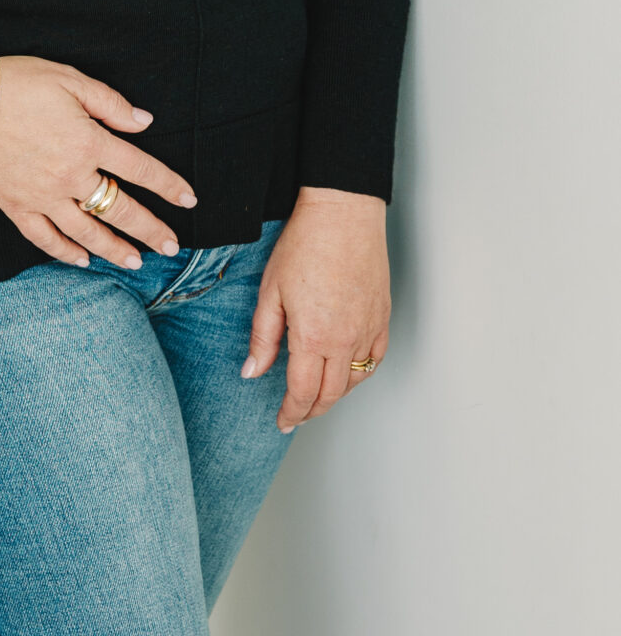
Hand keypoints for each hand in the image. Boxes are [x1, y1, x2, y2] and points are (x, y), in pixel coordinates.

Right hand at [0, 53, 194, 270]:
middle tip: (171, 247)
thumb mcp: (67, 79)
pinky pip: (45, 238)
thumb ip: (109, 103)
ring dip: (115, 248)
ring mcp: (43, 196)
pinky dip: (65, 251)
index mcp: (89, 142)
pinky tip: (82, 259)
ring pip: (87, 231)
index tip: (189, 199)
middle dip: (150, 229)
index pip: (141, 169)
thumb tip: (143, 122)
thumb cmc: (14, 83)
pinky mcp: (16, 206)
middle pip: (120, 208)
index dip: (168, 185)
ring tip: (135, 262)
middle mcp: (71, 176)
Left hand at [243, 188, 390, 430]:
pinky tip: (347, 372)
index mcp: (314, 337)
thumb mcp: (270, 291)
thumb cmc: (304, 245)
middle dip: (312, 411)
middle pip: (331, 394)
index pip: (303, 393)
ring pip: (355, 380)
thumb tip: (252, 372)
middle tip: (296, 416)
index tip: (283, 421)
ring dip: (335, 394)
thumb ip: (262, 338)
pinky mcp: (383, 317)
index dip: (292, 412)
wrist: (343, 214)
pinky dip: (361, 374)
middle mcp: (346, 341)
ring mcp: (369, 330)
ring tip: (317, 396)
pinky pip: (375, 360)